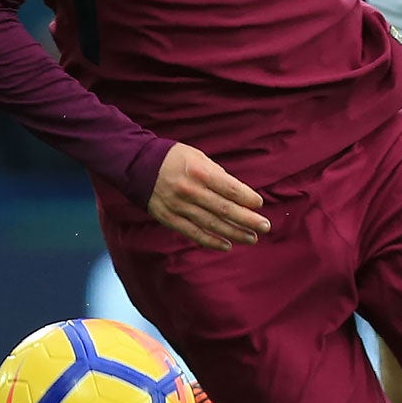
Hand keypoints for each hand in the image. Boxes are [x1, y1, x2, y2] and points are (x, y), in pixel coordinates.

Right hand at [148, 144, 269, 250]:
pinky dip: (211, 241)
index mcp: (199, 172)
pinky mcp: (169, 218)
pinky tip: (227, 245)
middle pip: (224, 209)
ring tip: (252, 238)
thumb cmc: (173, 158)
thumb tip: (238, 192)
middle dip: (248, 219)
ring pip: (212, 224)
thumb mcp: (197, 157)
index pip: (229, 188)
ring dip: (234, 233)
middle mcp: (190, 191)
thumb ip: (217, 174)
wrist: (136, 164)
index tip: (260, 204)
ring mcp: (179, 206)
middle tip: (265, 226)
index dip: (247, 197)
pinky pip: (193, 233)